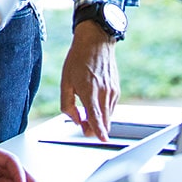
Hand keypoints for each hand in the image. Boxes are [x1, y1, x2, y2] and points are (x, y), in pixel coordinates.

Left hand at [60, 21, 119, 140]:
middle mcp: (104, 93)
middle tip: (82, 124)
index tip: (103, 140)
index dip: (99, 131)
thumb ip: (67, 104)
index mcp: (89, 91)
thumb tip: (75, 119)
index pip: (96, 117)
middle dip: (94, 129)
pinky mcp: (116, 90)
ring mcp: (113, 92)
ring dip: (98, 120)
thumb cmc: (78, 59)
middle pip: (104, 121)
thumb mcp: (65, 81)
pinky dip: (103, 111)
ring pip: (108, 116)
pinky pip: (111, 107)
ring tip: (85, 111)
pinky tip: (94, 102)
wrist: (96, 41)